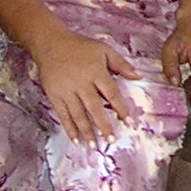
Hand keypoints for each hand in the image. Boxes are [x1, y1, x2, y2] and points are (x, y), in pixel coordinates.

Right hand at [29, 28, 141, 143]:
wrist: (51, 44)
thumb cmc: (81, 47)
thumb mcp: (104, 50)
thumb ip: (122, 64)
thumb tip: (139, 77)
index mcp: (96, 72)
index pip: (111, 93)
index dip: (121, 108)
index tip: (129, 122)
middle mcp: (81, 83)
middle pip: (94, 108)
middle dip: (103, 125)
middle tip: (111, 140)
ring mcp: (66, 91)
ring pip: (78, 114)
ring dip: (86, 131)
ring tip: (93, 146)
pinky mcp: (54, 96)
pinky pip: (63, 115)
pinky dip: (69, 128)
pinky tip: (76, 140)